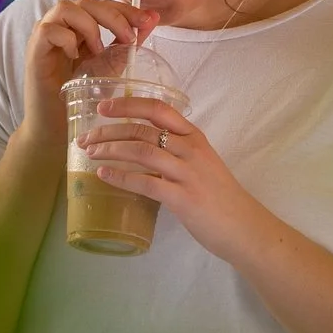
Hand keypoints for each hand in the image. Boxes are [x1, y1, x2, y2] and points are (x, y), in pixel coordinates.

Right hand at [22, 0, 155, 128]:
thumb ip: (128, 42)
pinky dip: (66, 39)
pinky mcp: (34, 49)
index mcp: (80, 25)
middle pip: (86, 1)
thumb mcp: (113, 65)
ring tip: (99, 51)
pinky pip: (49, 30)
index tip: (147, 21)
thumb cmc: (83, 95)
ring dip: (89, 26)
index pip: (103, 4)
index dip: (126, 8)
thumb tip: (153, 18)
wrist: (58, 126)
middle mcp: (62, 24)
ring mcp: (45, 35)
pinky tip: (75, 58)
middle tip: (128, 38)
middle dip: (113, 15)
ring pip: (66, 8)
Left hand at [79, 93, 267, 262]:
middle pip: (142, 129)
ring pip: (141, 151)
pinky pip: (144, 182)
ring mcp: (187, 173)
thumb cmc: (221, 197)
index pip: (158, 109)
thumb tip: (143, 147)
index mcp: (195, 137)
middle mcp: (191, 150)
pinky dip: (120, 176)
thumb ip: (177, 152)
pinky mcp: (182, 198)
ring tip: (91, 153)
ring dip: (110, 150)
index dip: (128, 104)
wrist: (245, 227)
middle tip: (86, 138)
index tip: (104, 107)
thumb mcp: (202, 163)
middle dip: (109, 131)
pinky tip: (104, 175)